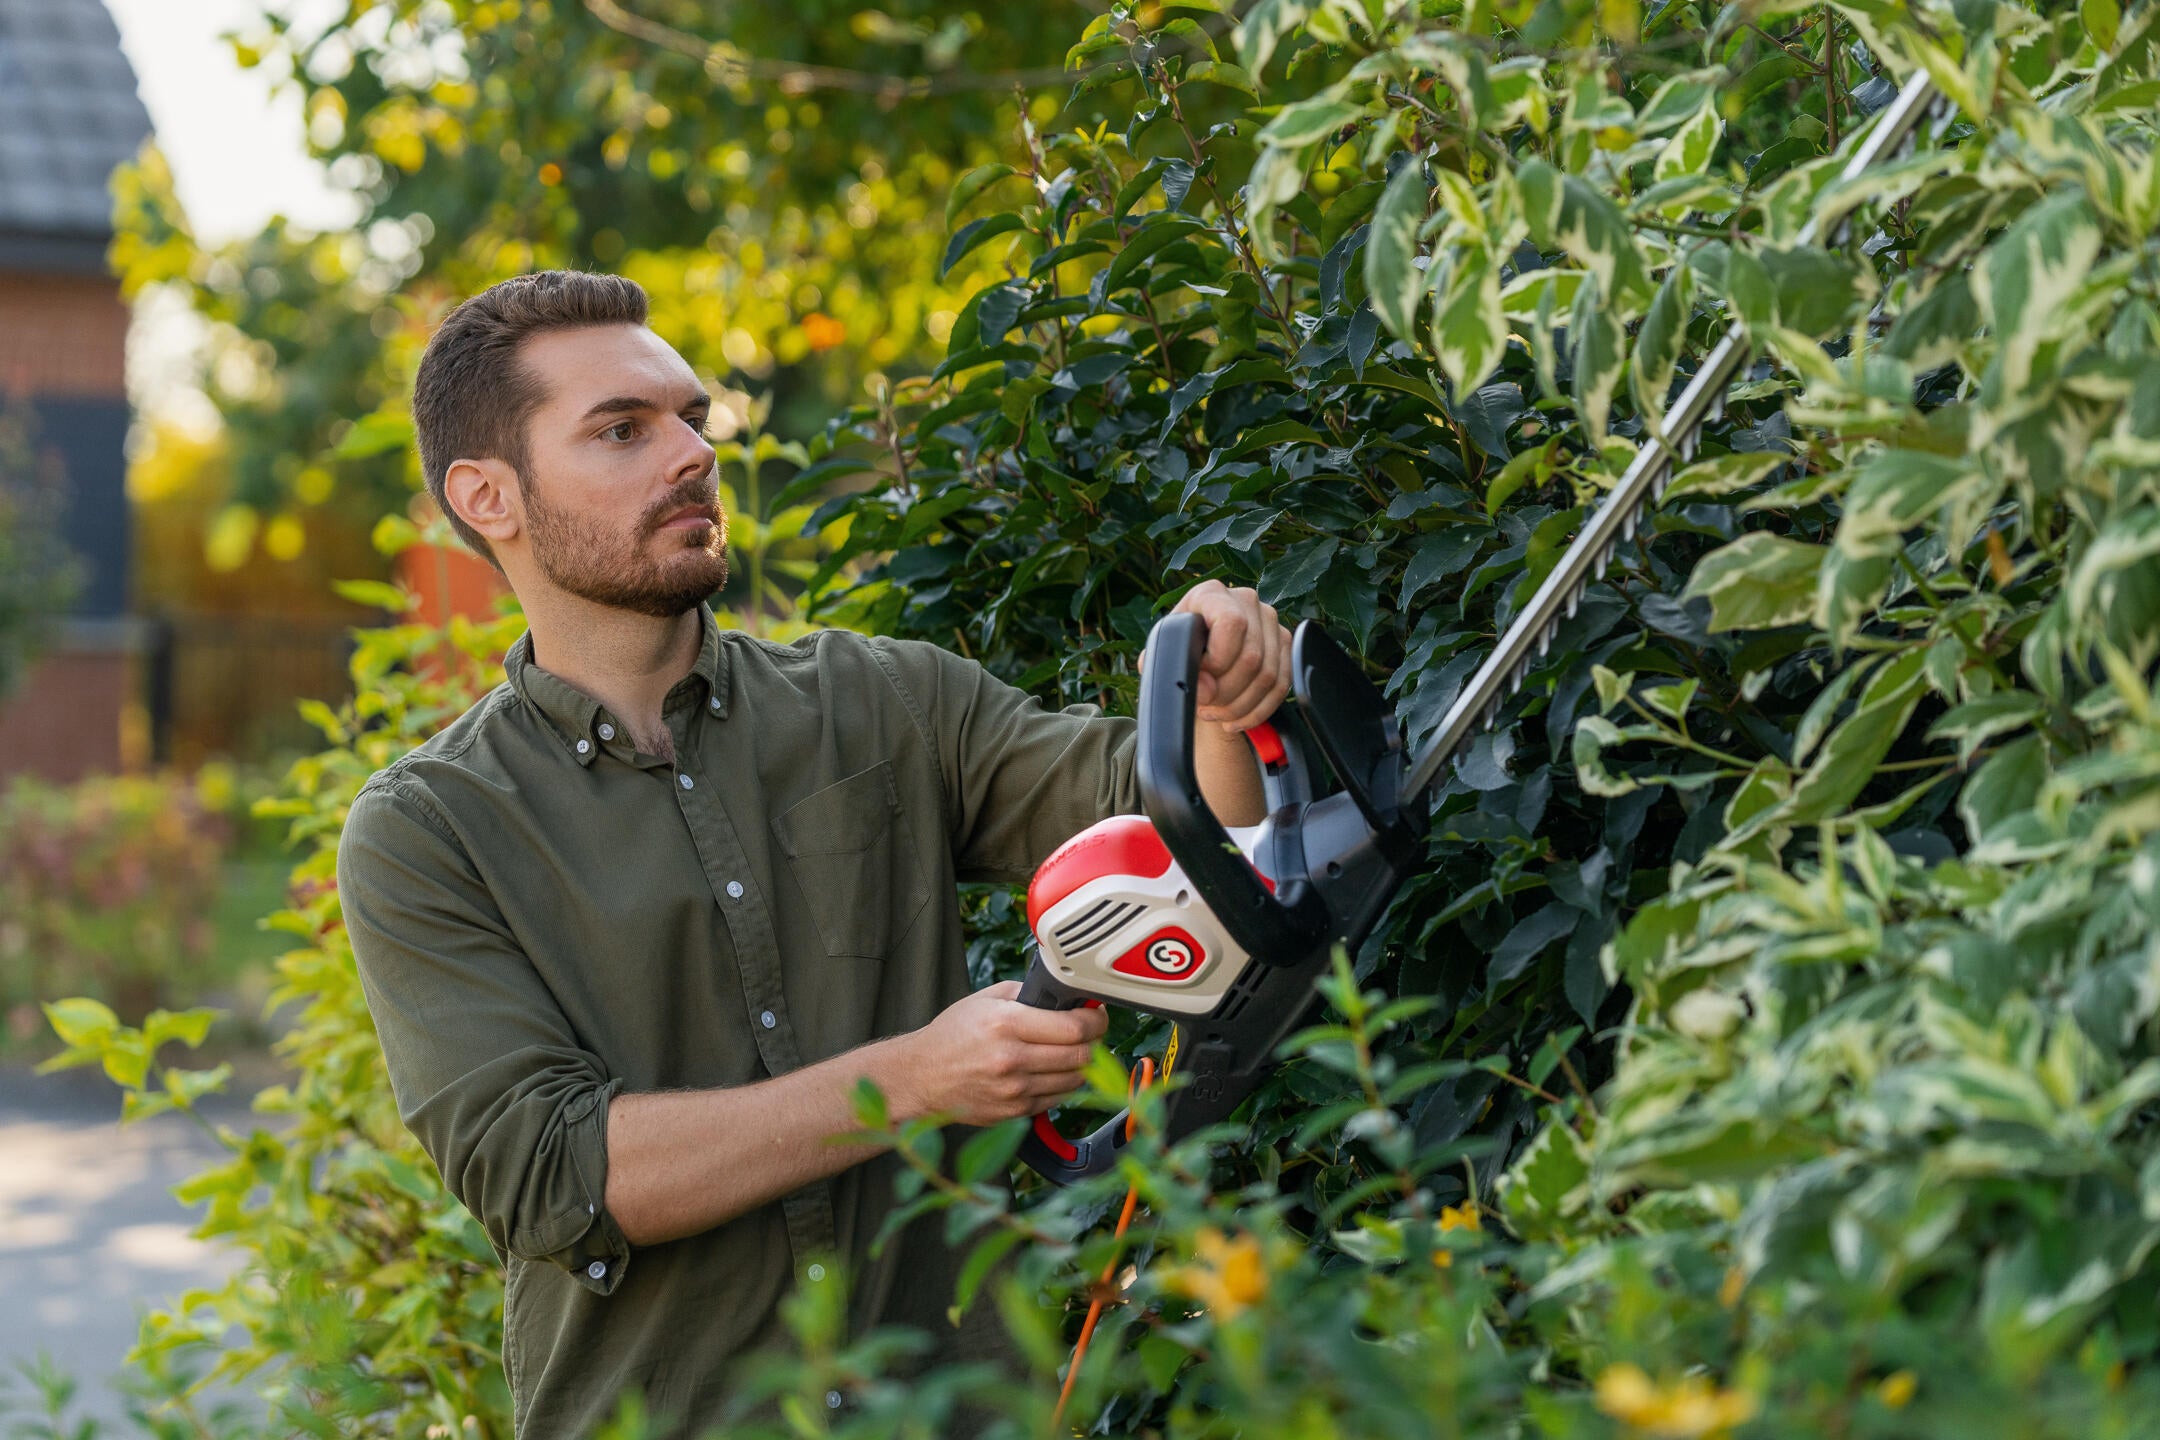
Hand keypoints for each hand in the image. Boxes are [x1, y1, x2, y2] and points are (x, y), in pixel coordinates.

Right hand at [880, 981, 1108, 1124]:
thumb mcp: (984, 1000)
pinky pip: (1056, 1099)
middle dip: (1094, 1042)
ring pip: (1074, 1080)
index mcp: (1006, 1024)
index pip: (1073, 1027)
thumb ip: (1025, 993)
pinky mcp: (1014, 1112)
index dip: (1095, 1020)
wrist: (921, 1077)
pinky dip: (1062, 1085)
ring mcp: (1014, 1090)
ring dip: (1081, 1066)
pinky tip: (1052, 1072)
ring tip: (1072, 1052)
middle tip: (1090, 1033)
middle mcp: (1011, 1059)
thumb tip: (1065, 994)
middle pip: (1080, 1056)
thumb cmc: (952, 1035)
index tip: (1096, 1015)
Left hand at [1170, 579, 1293, 733]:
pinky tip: (1235, 718)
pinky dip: (1258, 711)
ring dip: (1240, 706)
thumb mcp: (1164, 655)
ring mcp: (1269, 621)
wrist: (1194, 656)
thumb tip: (1205, 689)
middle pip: (1251, 657)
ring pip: (1268, 676)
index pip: (1231, 623)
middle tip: (1205, 705)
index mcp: (1211, 593)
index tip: (1201, 677)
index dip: (1218, 660)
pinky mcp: (1284, 644)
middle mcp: (1246, 600)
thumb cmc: (1178, 652)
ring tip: (1217, 713)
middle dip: (1225, 693)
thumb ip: (1176, 669)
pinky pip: (1281, 685)